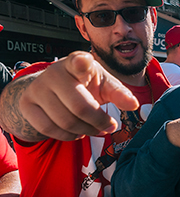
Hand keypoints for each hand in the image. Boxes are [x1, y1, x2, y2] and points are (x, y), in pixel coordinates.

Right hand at [13, 51, 138, 140]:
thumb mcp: (104, 84)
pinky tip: (77, 132)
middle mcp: (55, 72)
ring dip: (86, 131)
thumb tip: (134, 105)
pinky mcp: (27, 105)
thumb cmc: (85, 84)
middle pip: (80, 107)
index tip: (84, 63)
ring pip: (66, 121)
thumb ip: (120, 93)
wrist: (52, 88)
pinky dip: (68, 136)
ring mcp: (38, 88)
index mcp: (77, 62)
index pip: (78, 61)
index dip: (81, 63)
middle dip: (99, 122)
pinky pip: (49, 129)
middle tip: (110, 126)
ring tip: (95, 129)